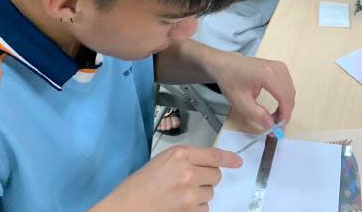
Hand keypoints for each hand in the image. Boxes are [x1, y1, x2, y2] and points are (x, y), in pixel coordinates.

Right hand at [92, 145, 240, 211]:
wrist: (123, 209)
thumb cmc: (139, 185)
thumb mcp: (162, 162)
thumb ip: (185, 160)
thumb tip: (209, 164)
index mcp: (179, 154)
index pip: (213, 154)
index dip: (228, 158)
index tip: (238, 162)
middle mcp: (188, 171)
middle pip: (215, 175)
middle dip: (206, 180)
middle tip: (187, 184)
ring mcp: (190, 193)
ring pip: (210, 193)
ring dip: (199, 196)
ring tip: (178, 197)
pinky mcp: (189, 211)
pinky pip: (204, 209)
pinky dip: (195, 210)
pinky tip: (178, 207)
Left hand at [211, 54, 295, 129]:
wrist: (225, 64)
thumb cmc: (231, 81)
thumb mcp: (240, 101)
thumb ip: (257, 115)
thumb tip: (272, 126)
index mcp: (268, 75)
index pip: (284, 98)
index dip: (285, 115)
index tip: (279, 129)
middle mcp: (277, 68)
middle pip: (289, 95)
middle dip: (285, 112)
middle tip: (274, 126)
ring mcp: (280, 66)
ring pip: (290, 91)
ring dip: (285, 106)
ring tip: (273, 117)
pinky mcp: (279, 67)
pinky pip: (288, 86)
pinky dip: (284, 98)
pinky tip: (276, 106)